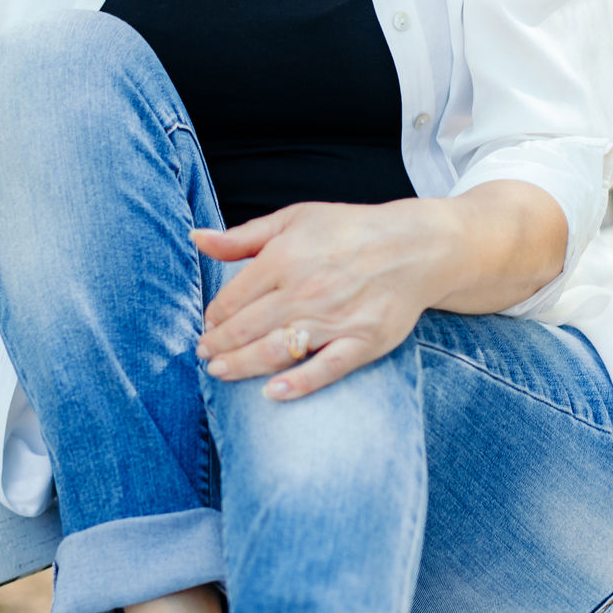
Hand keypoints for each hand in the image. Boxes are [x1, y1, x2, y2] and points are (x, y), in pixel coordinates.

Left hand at [191, 200, 439, 400]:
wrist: (415, 247)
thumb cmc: (350, 230)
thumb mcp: (293, 219)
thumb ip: (243, 236)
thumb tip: (197, 238)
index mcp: (285, 257)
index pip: (233, 298)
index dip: (215, 315)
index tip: (210, 323)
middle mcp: (305, 290)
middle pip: (246, 328)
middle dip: (219, 345)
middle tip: (205, 354)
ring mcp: (334, 319)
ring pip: (276, 351)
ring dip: (241, 365)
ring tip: (220, 372)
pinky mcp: (362, 342)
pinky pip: (325, 369)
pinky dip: (298, 384)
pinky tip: (272, 393)